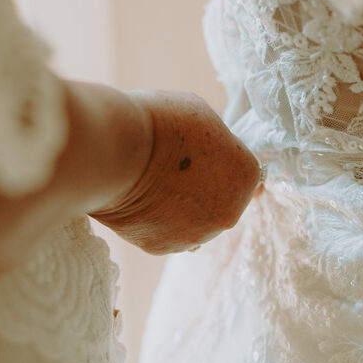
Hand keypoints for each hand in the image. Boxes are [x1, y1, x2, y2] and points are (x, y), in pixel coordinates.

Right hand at [90, 91, 260, 254]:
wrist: (116, 151)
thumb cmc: (160, 123)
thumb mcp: (202, 114)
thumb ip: (218, 140)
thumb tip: (212, 150)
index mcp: (246, 176)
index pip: (241, 170)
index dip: (219, 158)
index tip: (198, 150)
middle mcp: (229, 213)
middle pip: (219, 200)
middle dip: (202, 187)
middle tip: (173, 166)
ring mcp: (196, 235)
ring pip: (192, 221)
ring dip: (179, 207)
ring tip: (152, 181)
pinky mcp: (161, 247)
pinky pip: (163, 232)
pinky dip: (153, 220)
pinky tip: (138, 197)